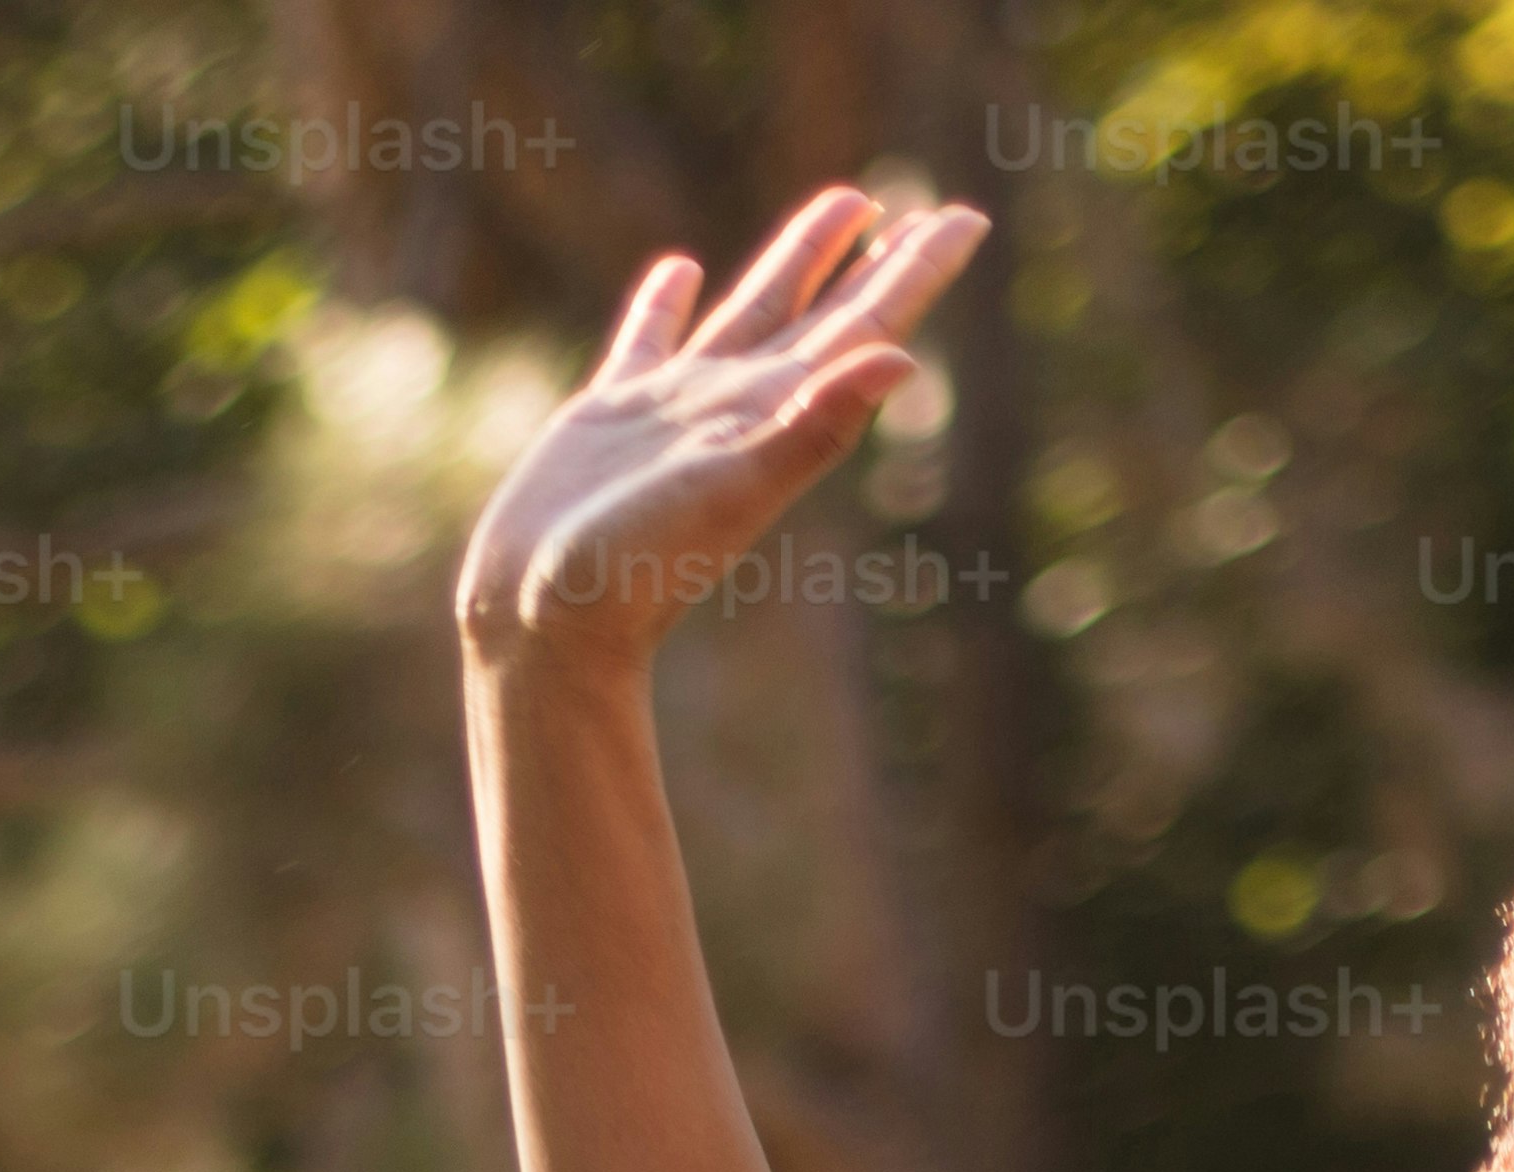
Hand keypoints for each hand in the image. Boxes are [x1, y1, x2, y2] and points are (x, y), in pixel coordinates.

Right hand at [454, 190, 984, 672]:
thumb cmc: (636, 566)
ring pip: (753, 312)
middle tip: (924, 213)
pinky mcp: (609, 416)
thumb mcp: (733, 489)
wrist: (544, 624)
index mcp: (777, 415)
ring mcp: (675, 409)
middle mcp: (738, 406)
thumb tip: (901, 362)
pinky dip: (666, 302)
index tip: (969, 219)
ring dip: (800, 262)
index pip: (865, 327)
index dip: (918, 273)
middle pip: (825, 315)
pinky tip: (682, 269)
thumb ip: (814, 427)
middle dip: (876, 262)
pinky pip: (649, 340)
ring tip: (846, 206)